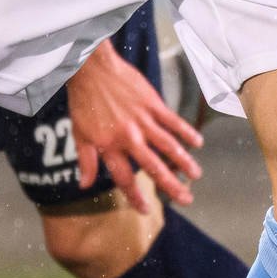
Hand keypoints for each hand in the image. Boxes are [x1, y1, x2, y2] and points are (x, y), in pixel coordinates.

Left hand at [66, 46, 204, 210]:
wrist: (92, 67)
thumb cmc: (83, 100)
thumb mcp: (79, 133)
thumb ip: (86, 161)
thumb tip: (84, 186)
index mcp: (110, 146)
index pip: (125, 178)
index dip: (135, 197)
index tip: (145, 210)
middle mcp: (129, 137)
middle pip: (154, 167)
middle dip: (171, 186)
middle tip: (186, 199)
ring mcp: (143, 120)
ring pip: (169, 146)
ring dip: (184, 162)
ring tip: (196, 175)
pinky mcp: (153, 104)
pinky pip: (173, 121)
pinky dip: (186, 132)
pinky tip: (198, 143)